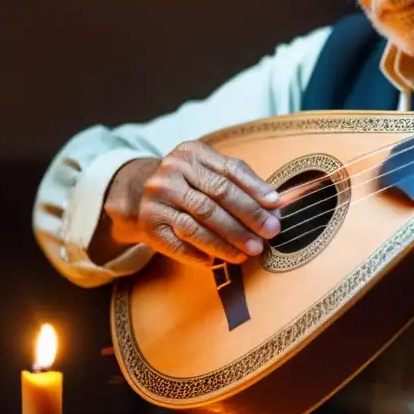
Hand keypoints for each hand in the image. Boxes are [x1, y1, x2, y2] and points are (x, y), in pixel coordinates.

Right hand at [103, 141, 282, 267]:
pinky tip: (218, 261)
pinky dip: (201, 253)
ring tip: (249, 252)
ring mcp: (157, 199)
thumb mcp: (209, 170)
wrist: (137, 193)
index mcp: (192, 153)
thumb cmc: (188, 182)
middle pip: (216, 197)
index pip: (229, 171)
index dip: (255, 189)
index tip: (275, 206)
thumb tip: (275, 203)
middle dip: (247, 217)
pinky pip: (179, 243)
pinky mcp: (148, 225)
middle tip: (269, 233)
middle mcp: (171, 173)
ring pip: (199, 223)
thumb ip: (241, 181)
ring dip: (228, 241)